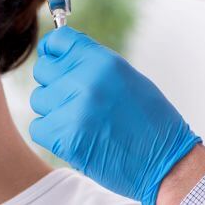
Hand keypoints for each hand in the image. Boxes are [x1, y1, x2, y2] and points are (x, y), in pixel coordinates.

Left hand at [30, 27, 201, 203]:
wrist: (166, 163)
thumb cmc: (149, 120)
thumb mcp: (125, 78)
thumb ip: (92, 63)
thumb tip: (58, 53)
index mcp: (103, 61)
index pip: (58, 40)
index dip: (52, 50)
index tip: (54, 59)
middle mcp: (86, 80)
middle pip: (43, 69)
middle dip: (54, 83)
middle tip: (73, 98)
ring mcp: (73, 109)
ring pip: (39, 99)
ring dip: (53, 109)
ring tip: (80, 120)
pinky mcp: (64, 138)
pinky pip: (38, 127)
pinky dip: (50, 133)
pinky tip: (74, 136)